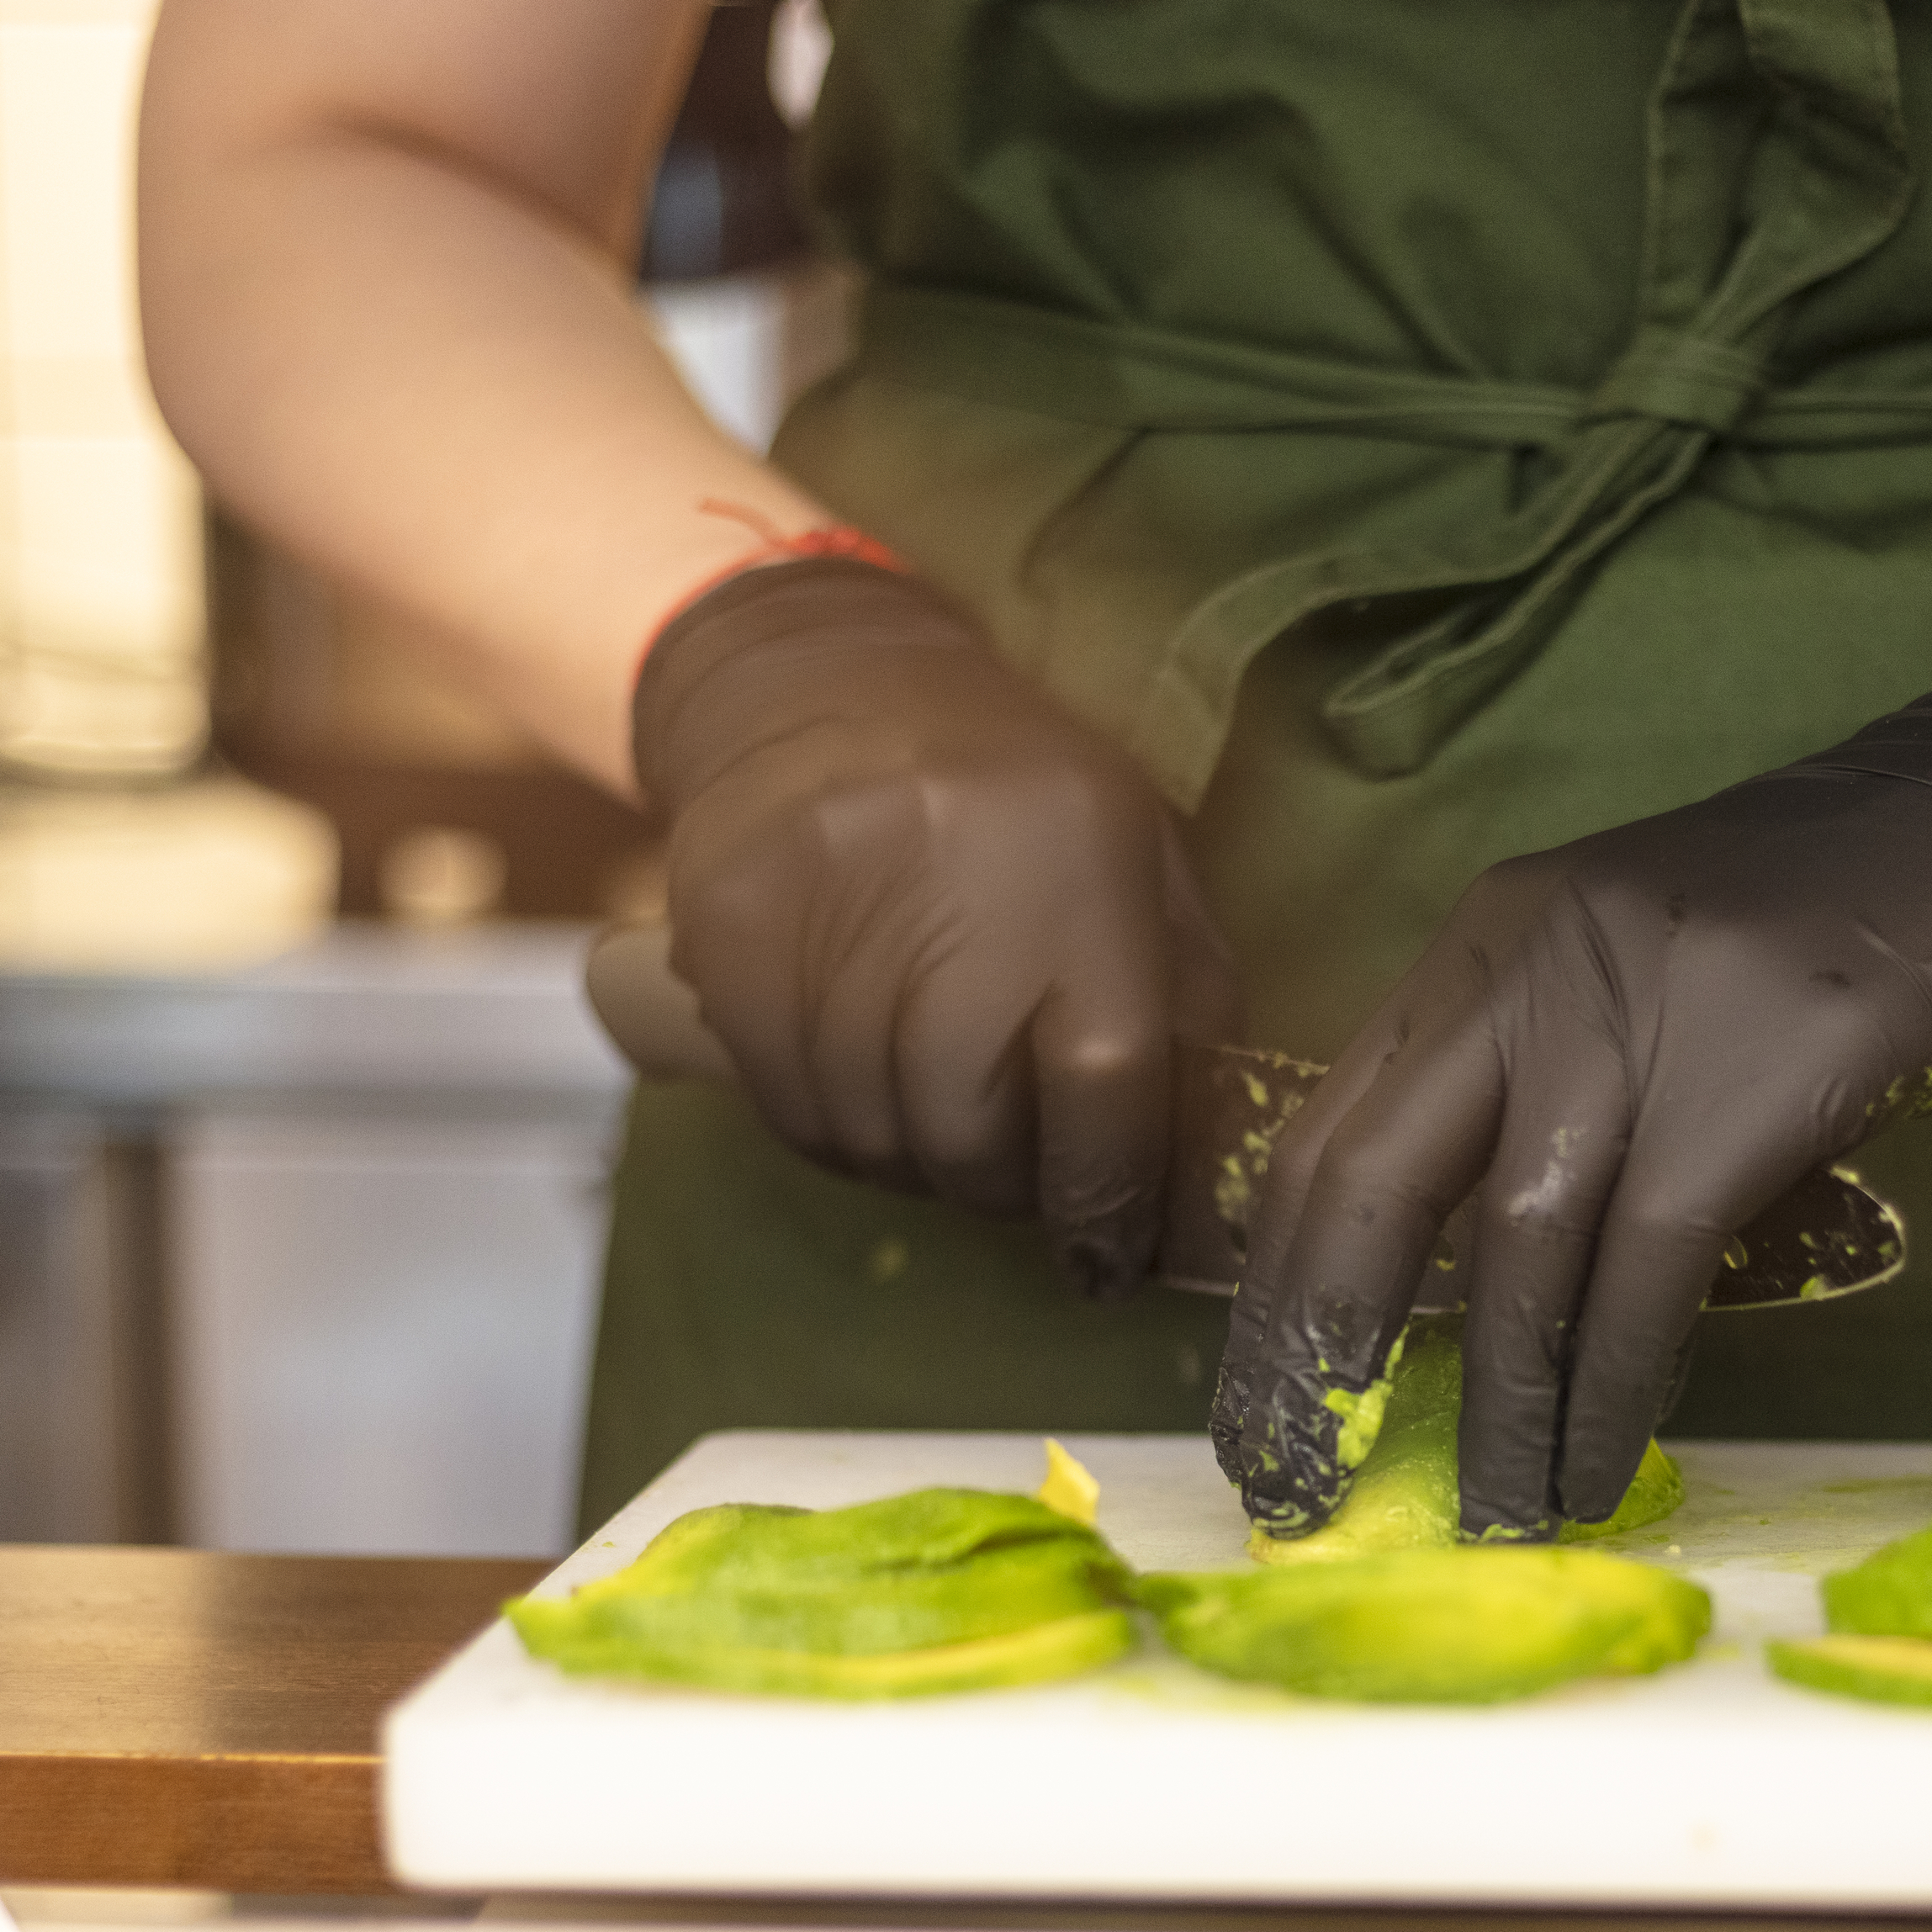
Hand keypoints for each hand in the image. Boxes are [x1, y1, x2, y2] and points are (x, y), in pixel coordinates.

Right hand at [634, 557, 1238, 1293]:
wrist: (822, 681)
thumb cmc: (1016, 787)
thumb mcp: (1140, 854)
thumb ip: (1181, 996)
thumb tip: (1207, 1156)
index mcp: (1077, 863)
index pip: (1103, 1078)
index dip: (1111, 1190)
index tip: (1116, 1251)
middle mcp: (943, 884)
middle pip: (966, 1130)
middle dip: (1007, 1188)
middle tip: (1028, 1182)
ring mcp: (817, 913)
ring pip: (870, 1139)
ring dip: (923, 1171)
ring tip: (952, 1128)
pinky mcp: (724, 942)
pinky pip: (788, 1110)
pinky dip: (843, 1136)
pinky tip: (877, 1093)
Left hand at [1211, 583, 1931, 1538]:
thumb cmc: (1848, 915)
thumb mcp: (1652, 970)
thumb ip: (1555, 1085)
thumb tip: (1484, 1279)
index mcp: (1494, 938)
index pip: (1332, 1127)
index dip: (1282, 1286)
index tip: (1266, 1406)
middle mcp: (1540, 958)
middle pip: (1378, 1184)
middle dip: (1324, 1355)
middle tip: (1306, 1489)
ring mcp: (1649, 1007)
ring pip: (1518, 1247)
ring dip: (1497, 1410)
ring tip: (1494, 1517)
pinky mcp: (1761, 1072)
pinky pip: (1649, 1268)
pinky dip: (1613, 1389)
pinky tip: (1600, 1466)